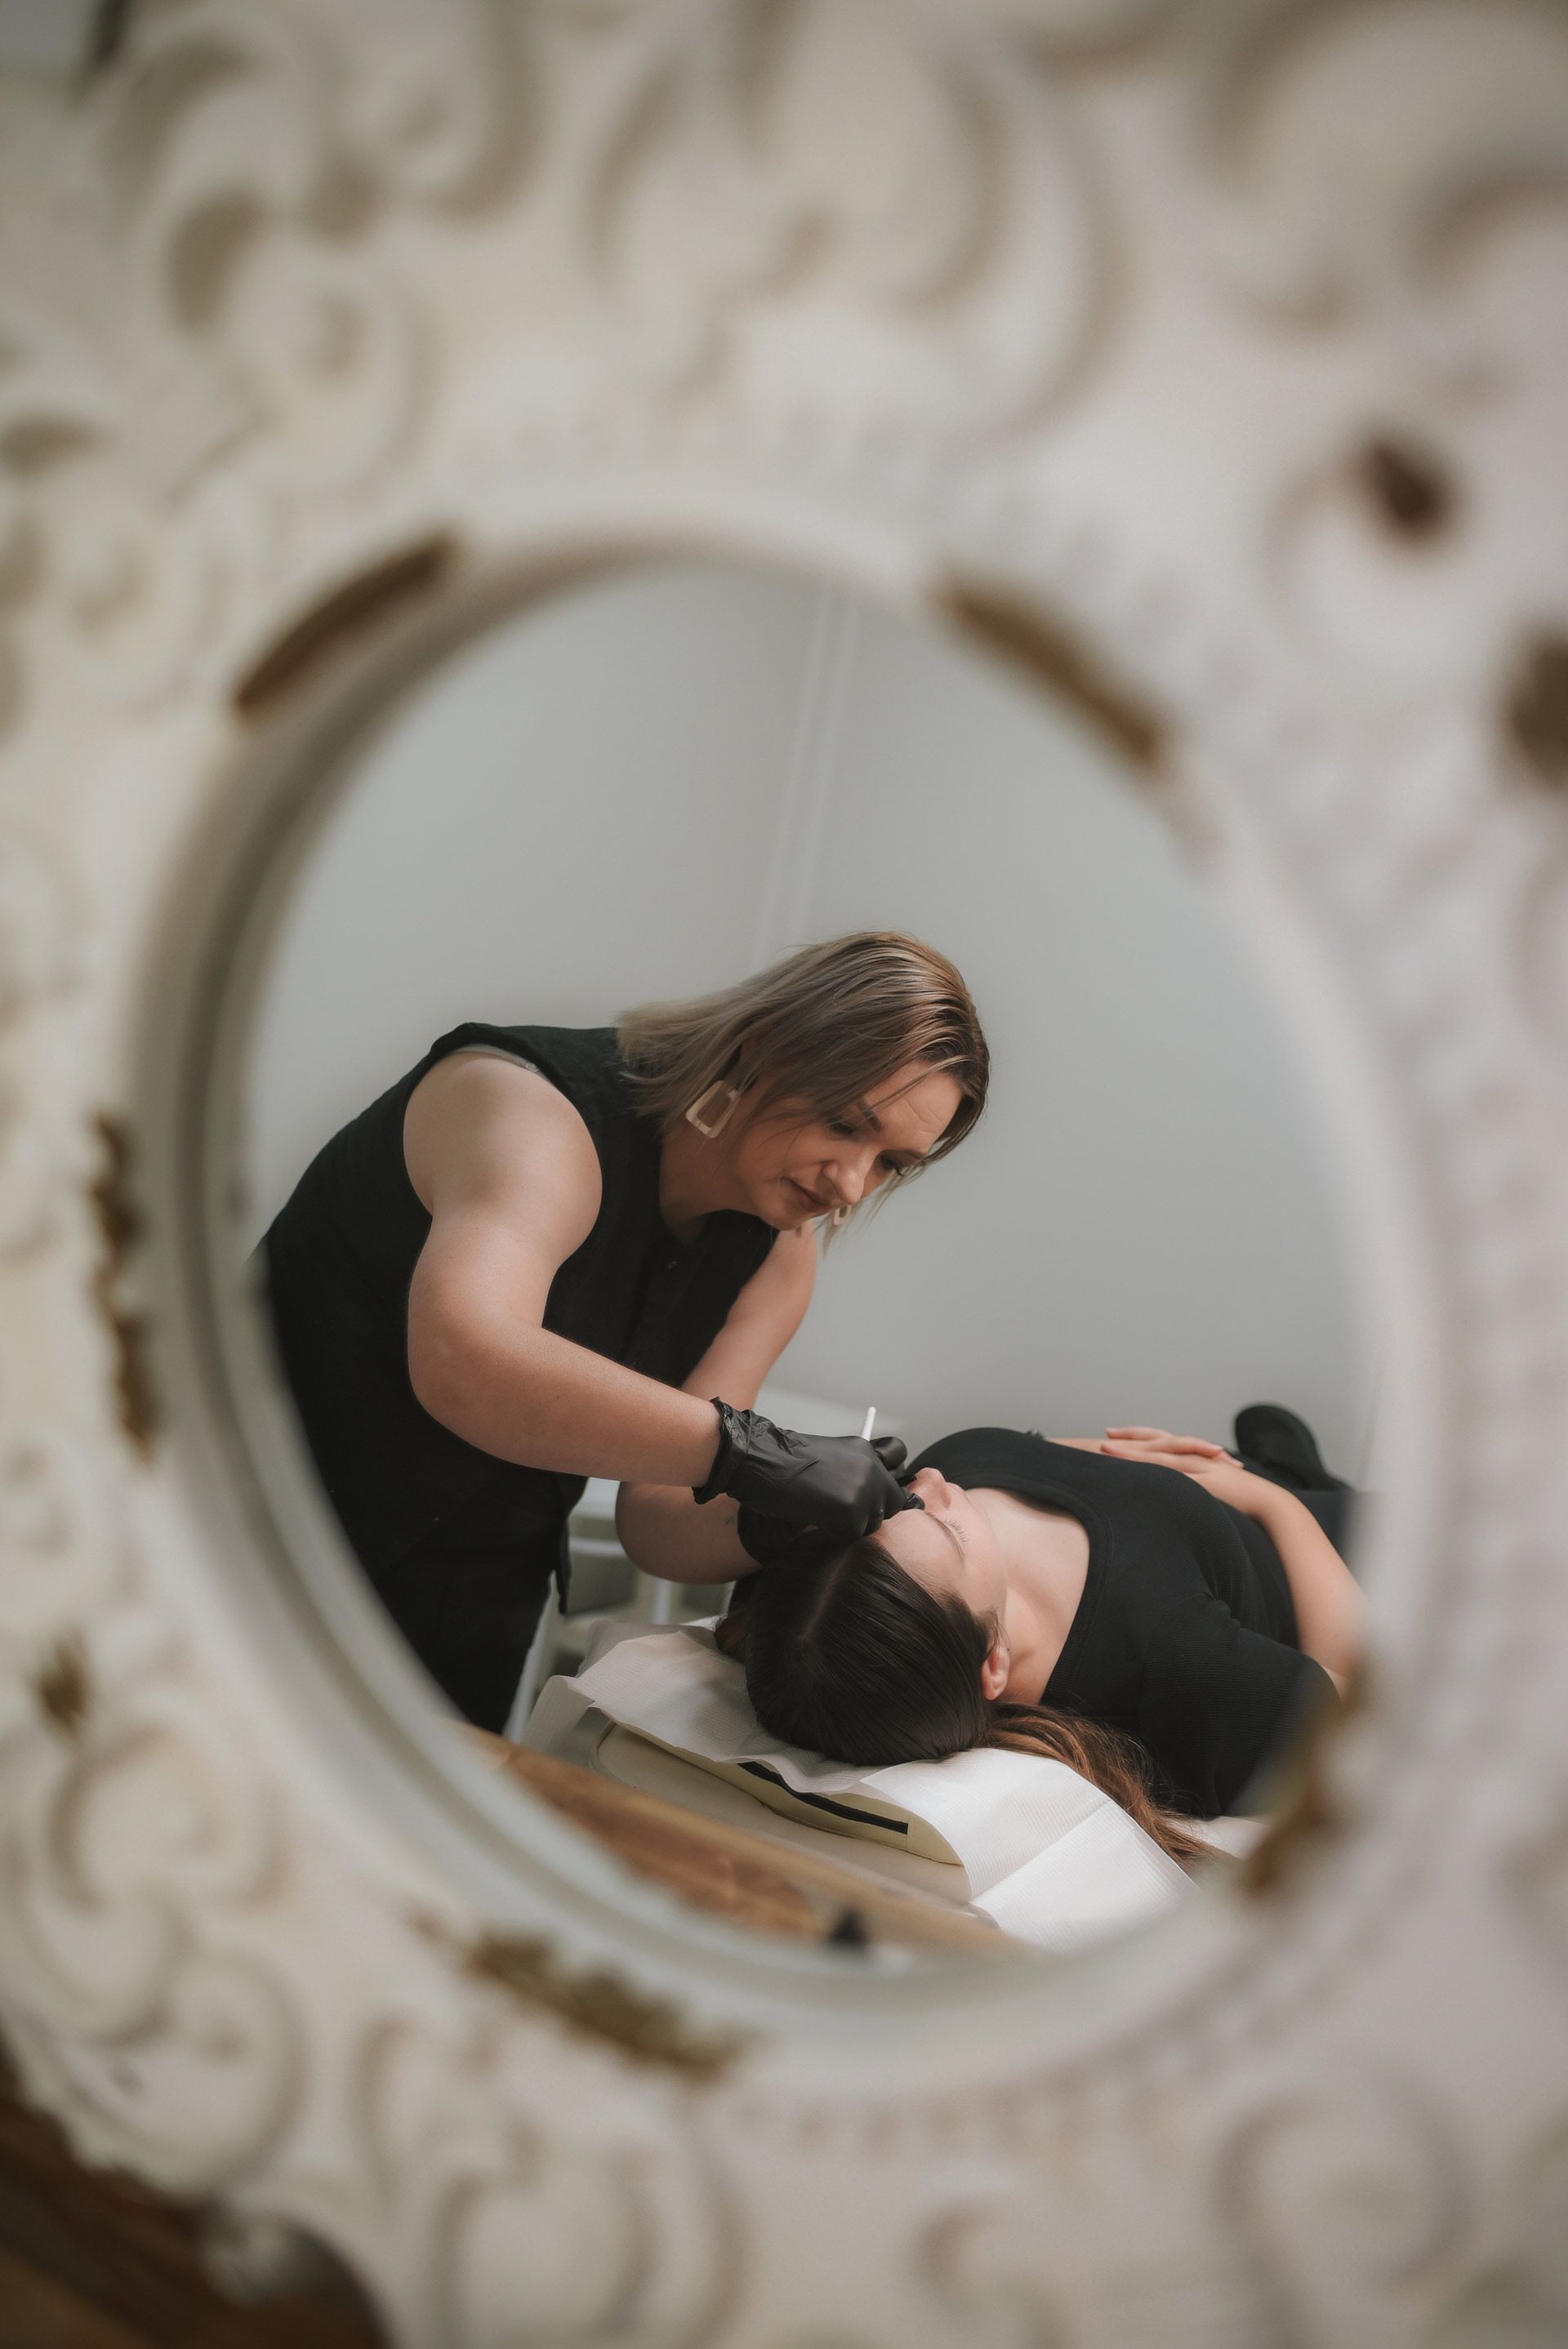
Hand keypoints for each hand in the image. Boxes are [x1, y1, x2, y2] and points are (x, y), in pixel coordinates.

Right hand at [697, 1406, 920, 1542]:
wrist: (760, 1459)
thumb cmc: (783, 1461)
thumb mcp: (829, 1457)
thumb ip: (854, 1472)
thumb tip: (868, 1498)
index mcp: (865, 1450)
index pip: (899, 1466)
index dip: (886, 1486)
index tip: (872, 1496)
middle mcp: (871, 1467)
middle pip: (892, 1503)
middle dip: (871, 1512)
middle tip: (842, 1512)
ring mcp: (863, 1489)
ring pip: (871, 1523)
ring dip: (850, 1525)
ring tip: (821, 1512)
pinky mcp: (849, 1511)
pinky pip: (850, 1536)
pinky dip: (832, 1534)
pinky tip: (813, 1519)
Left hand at [1100, 1427, 1274, 1516]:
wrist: (1267, 1501)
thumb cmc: (1241, 1501)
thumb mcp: (1211, 1493)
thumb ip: (1194, 1489)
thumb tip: (1180, 1495)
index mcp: (1194, 1458)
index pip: (1162, 1444)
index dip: (1139, 1441)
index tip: (1116, 1438)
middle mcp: (1193, 1457)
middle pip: (1156, 1442)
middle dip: (1129, 1438)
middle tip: (1105, 1434)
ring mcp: (1196, 1465)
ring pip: (1157, 1454)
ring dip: (1131, 1451)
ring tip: (1106, 1448)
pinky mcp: (1201, 1478)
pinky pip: (1171, 1472)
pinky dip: (1151, 1467)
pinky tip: (1134, 1469)